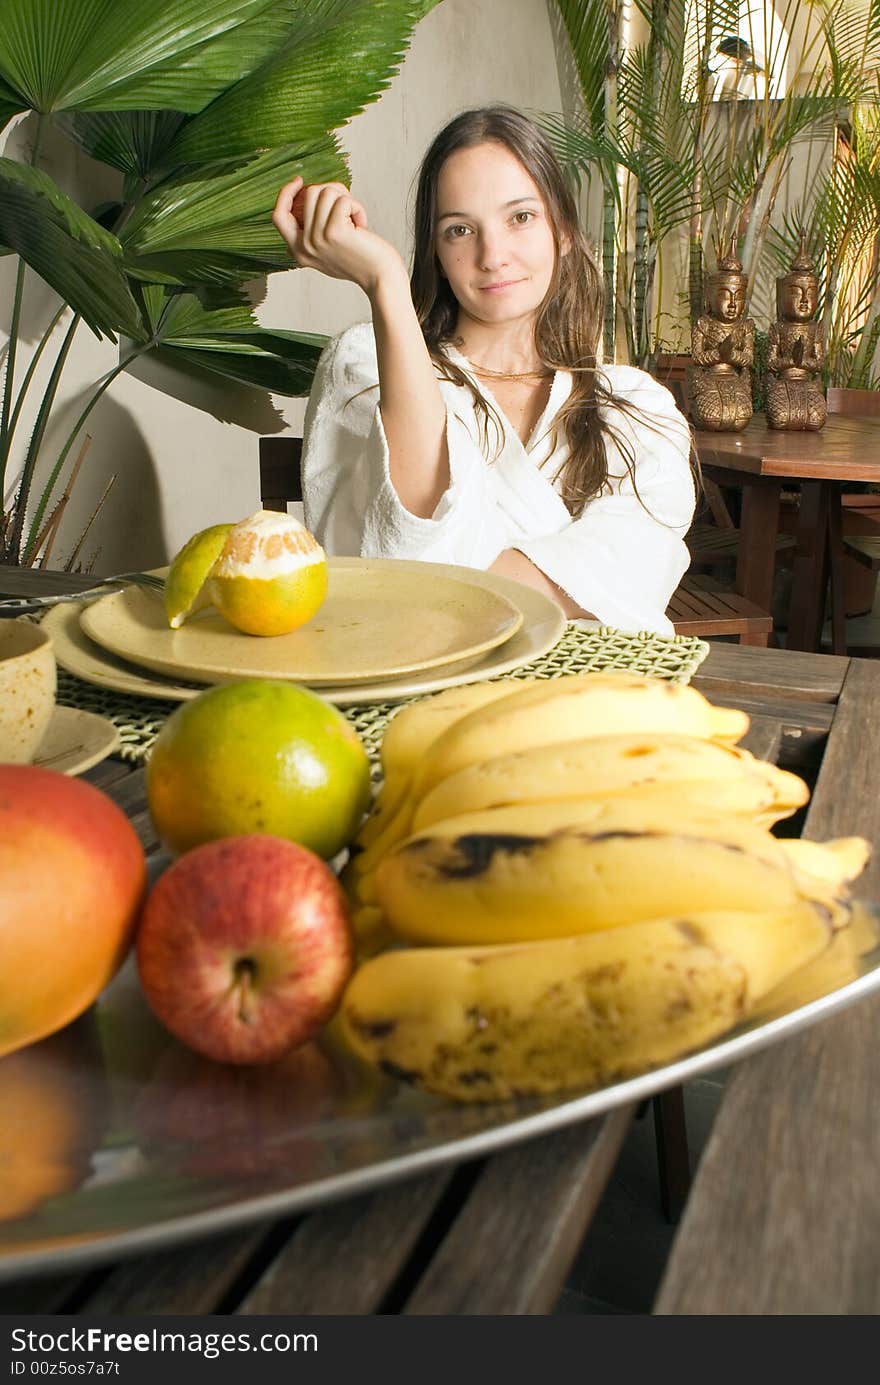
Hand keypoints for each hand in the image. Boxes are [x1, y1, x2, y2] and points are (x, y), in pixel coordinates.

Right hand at [272, 177, 404, 296]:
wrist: (381, 278)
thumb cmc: (360, 260)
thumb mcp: (328, 249)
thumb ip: (313, 229)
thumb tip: (309, 192)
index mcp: (298, 251)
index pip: (278, 216)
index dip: (286, 194)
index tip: (300, 181)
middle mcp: (303, 246)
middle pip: (309, 194)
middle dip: (333, 191)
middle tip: (348, 208)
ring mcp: (317, 239)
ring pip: (325, 192)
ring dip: (347, 199)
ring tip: (355, 220)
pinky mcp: (334, 232)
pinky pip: (343, 199)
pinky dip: (357, 207)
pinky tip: (362, 225)